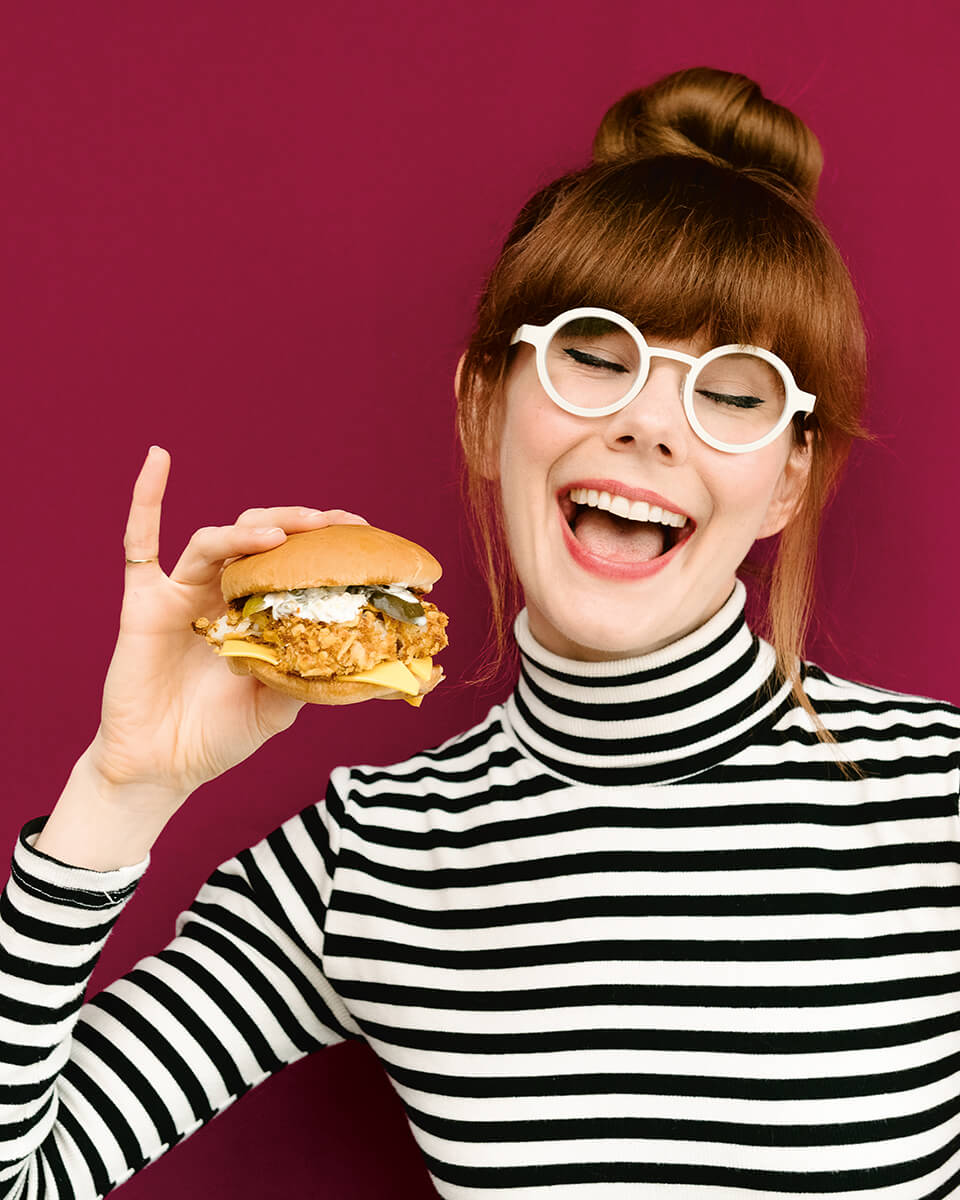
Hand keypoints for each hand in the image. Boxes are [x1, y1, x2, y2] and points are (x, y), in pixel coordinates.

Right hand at [89, 446, 366, 808]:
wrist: (163, 768)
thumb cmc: (220, 736)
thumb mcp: (280, 706)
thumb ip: (312, 679)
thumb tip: (375, 669)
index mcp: (257, 612)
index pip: (294, 560)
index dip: (325, 541)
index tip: (364, 529)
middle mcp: (222, 594)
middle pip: (259, 537)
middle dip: (298, 524)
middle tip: (334, 523)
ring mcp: (182, 594)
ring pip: (215, 542)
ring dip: (247, 533)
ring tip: (280, 536)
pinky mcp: (144, 603)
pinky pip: (139, 545)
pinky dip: (146, 500)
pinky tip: (158, 461)